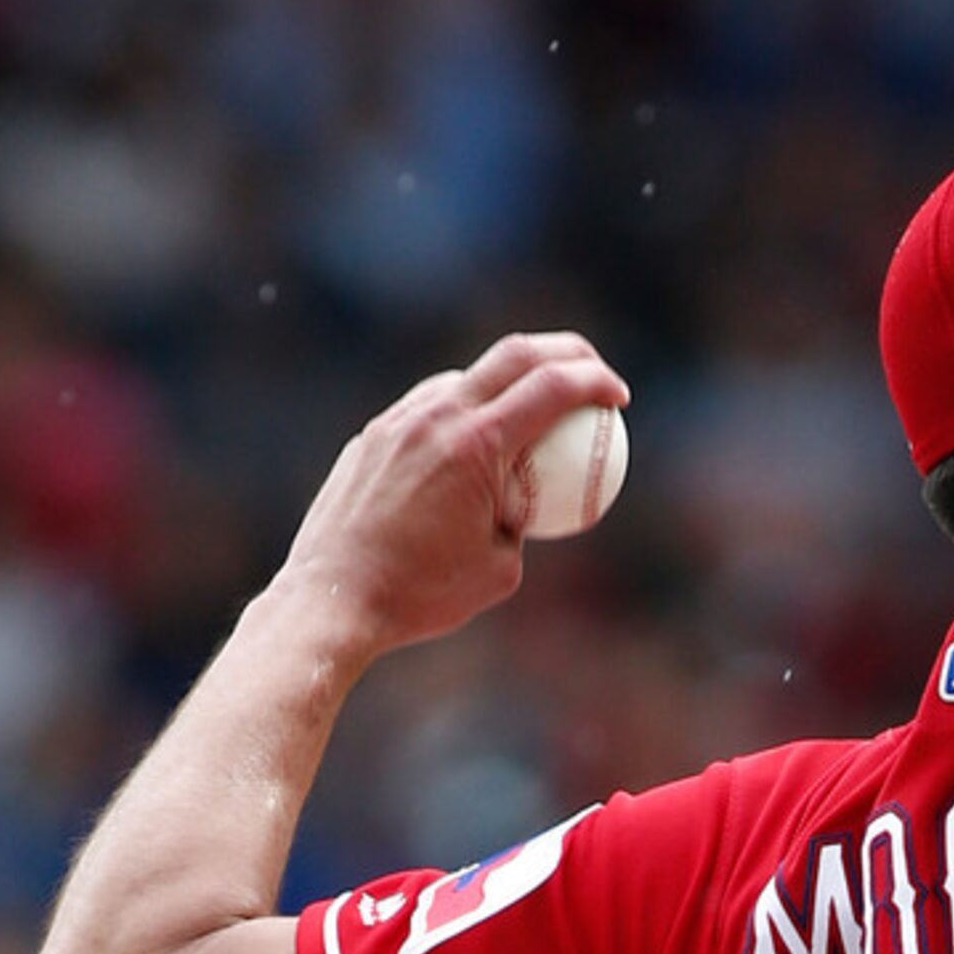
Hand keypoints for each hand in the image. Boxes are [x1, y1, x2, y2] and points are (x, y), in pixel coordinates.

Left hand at [272, 332, 630, 659]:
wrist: (334, 600)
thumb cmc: (423, 594)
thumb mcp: (503, 568)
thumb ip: (523, 520)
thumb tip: (531, 501)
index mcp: (476, 445)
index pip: (553, 387)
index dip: (597, 382)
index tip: (620, 398)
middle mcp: (436, 417)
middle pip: (515, 354)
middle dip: (567, 353)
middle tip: (592, 373)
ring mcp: (399, 421)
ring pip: (467, 377)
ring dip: (509, 383)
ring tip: (530, 418)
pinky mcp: (374, 436)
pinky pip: (429, 406)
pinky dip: (465, 412)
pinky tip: (473, 446)